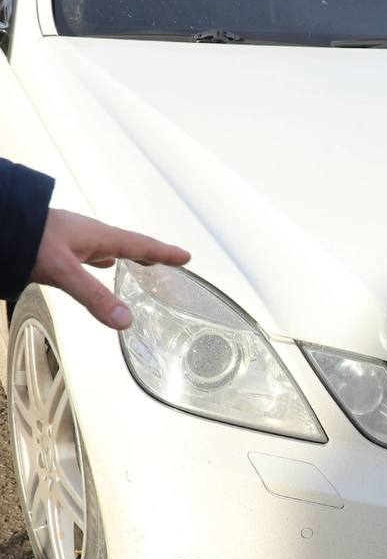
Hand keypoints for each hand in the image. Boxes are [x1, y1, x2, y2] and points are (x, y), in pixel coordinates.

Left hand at [32, 209, 190, 329]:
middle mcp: (90, 236)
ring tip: (137, 264)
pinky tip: (95, 264)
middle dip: (149, 254)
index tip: (186, 257)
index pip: (141, 245)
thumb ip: (94, 296)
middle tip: (167, 261)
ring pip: (108, 249)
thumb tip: (127, 321)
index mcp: (99, 236)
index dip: (164, 253)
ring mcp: (73, 240)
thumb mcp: (63, 271)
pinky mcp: (57, 246)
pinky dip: (100, 261)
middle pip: (128, 245)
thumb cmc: (28, 239)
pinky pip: (89, 254)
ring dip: (125, 257)